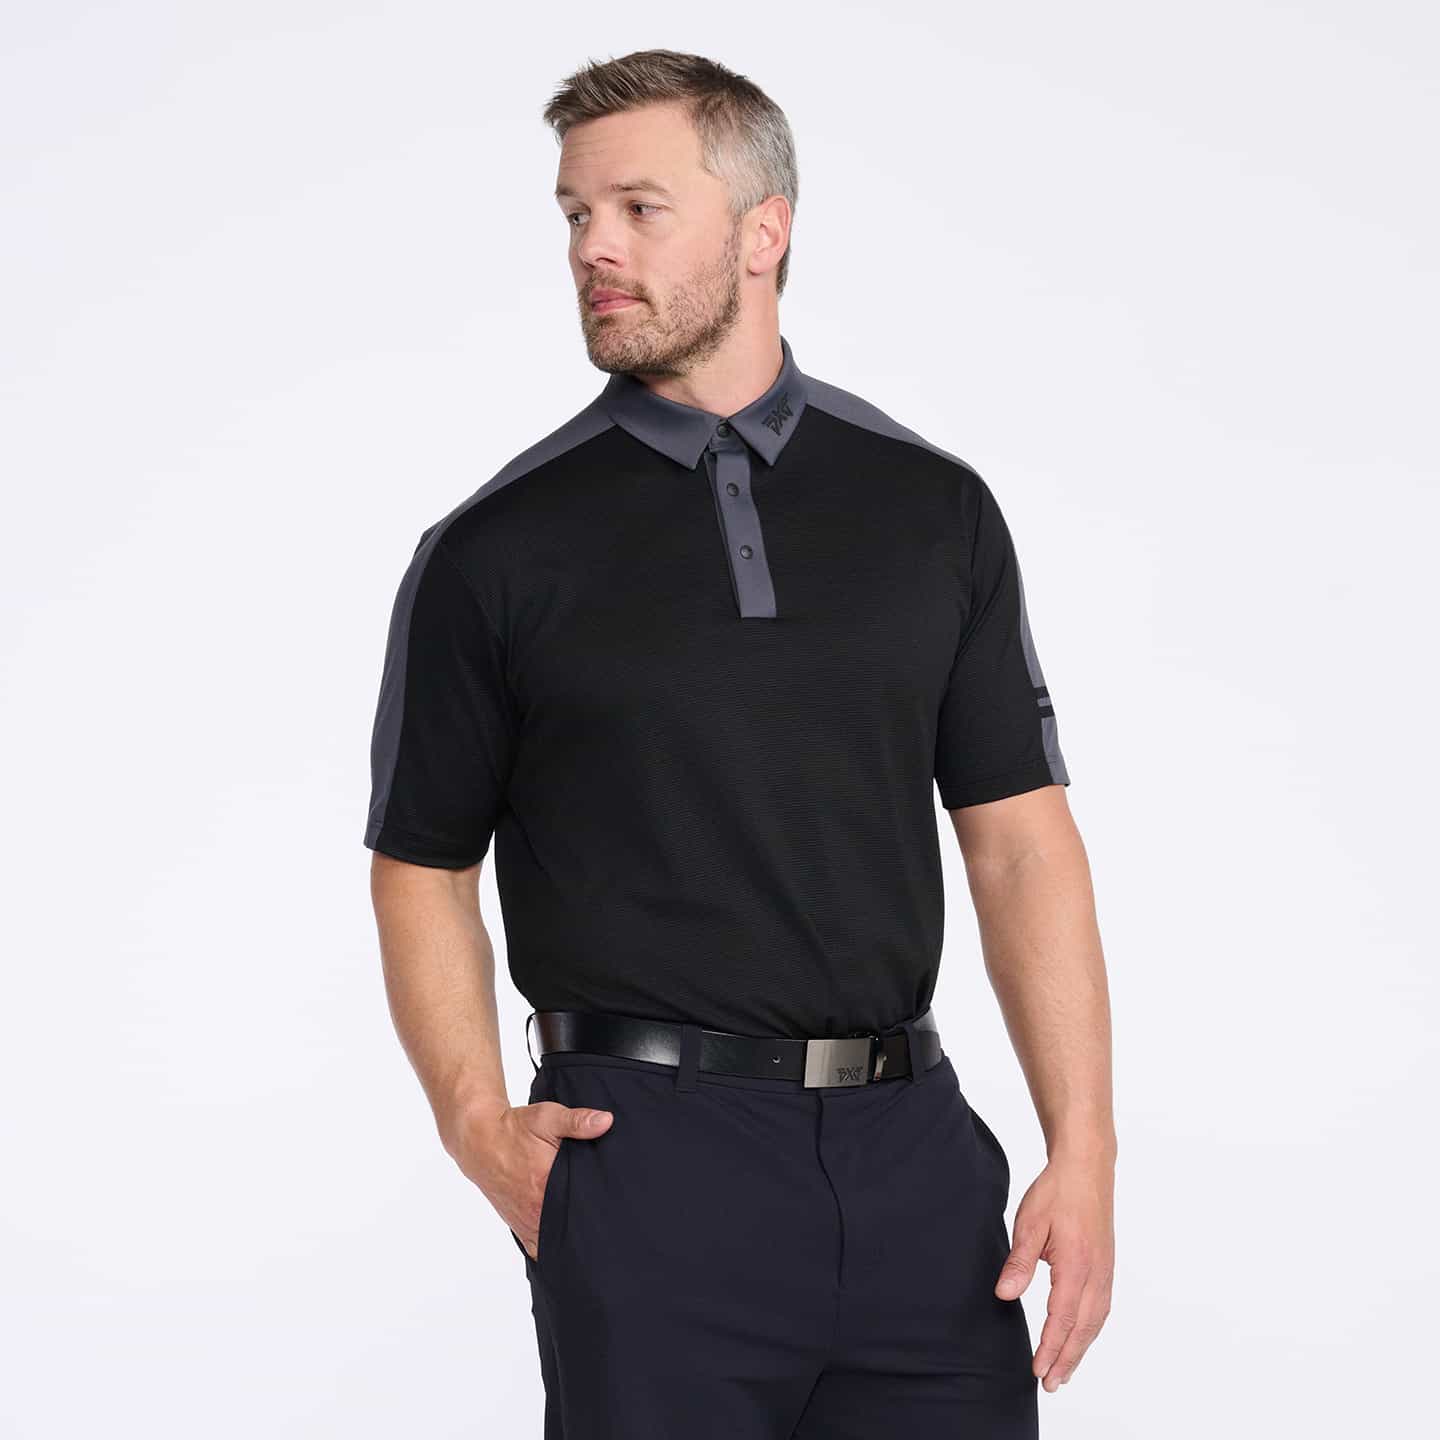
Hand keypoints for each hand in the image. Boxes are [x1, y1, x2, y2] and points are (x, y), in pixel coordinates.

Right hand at [450, 1097, 614, 1260]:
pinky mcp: (519, 1228)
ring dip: (571, 1239)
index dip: (601, 1209)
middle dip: (589, 1226)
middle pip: (572, 1229)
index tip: (615, 1207)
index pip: (584, 1208)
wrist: (481, 1142)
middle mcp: (536, 1209)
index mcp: (546, 1184)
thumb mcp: (547, 1117)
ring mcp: (527, 1222)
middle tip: (607, 1220)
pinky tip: (566, 1242)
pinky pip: (539, 1249)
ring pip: (556, 1244)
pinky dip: (552, 1248)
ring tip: (589, 1232)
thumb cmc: (515, 1129)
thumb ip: (577, 1121)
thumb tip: (606, 1121)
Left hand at [994, 1150, 1114, 1391]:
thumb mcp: (1029, 1223)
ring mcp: (1105, 1271)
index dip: (1050, 1348)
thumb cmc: (1057, 1192)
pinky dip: (1090, 1330)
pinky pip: (1101, 1308)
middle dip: (1067, 1359)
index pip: (1062, 1319)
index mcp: (1076, 1266)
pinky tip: (1080, 1338)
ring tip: (1065, 1371)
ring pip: (1095, 1322)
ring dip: (1080, 1349)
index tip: (1038, 1371)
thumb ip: (1018, 1262)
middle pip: (1082, 1329)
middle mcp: (1096, 1274)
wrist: (1086, 1168)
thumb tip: (1004, 1295)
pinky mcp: (1106, 1266)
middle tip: (1051, 1385)